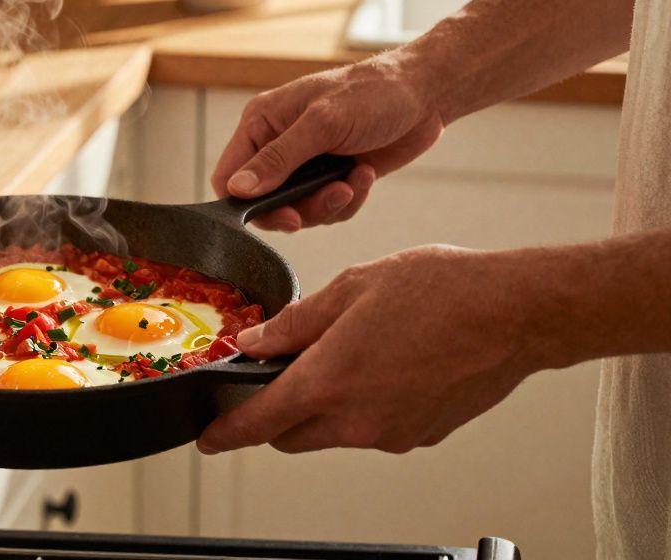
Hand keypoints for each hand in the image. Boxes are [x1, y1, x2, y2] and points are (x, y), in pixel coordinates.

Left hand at [196, 244, 543, 453]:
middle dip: (276, 412)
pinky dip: (363, 405)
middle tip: (283, 371)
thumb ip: (295, 322)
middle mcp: (358, 420)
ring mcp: (392, 433)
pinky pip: (373, 427)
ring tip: (351, 350)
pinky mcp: (421, 435)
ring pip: (334, 432)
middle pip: (292, 435)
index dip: (226, 433)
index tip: (209, 438)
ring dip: (325, 404)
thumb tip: (255, 343)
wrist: (516, 312)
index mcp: (330, 382)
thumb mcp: (350, 288)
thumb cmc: (441, 291)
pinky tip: (385, 362)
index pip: (259, 423)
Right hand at [210, 54, 444, 230]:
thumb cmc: (372, 93)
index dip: (245, 202)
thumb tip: (238, 189)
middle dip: (298, 208)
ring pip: (298, 211)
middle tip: (329, 199)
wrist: (424, 95)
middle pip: (264, 202)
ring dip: (328, 204)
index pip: (228, 176)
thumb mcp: (322, 124)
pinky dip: (348, 200)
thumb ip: (278, 160)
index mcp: (262, 124)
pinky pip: (327, 210)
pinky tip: (364, 175)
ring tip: (353, 182)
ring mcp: (306, 165)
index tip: (280, 214)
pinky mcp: (332, 178)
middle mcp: (278, 146)